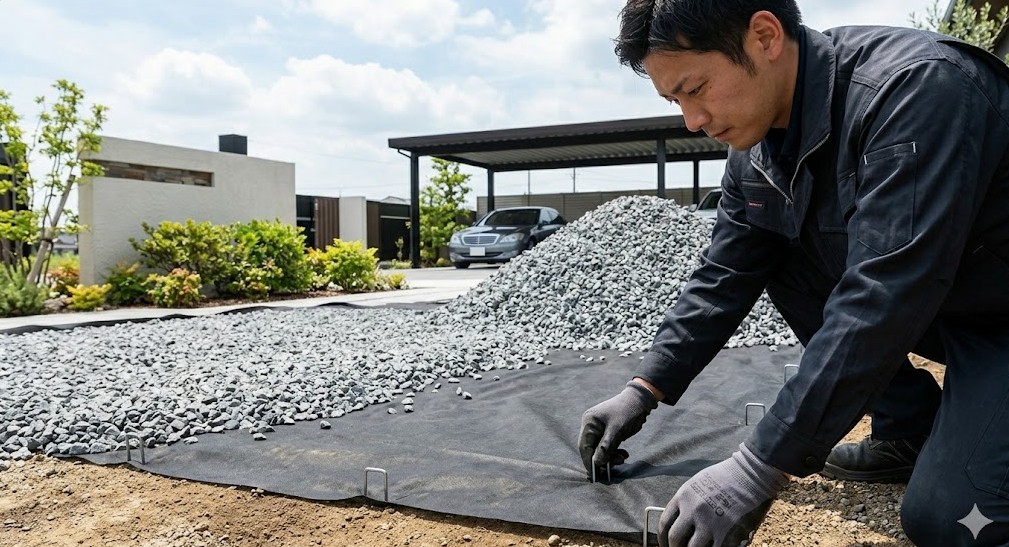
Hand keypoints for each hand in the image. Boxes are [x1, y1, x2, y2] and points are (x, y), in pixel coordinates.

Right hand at [578, 381, 657, 476]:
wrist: (640, 401)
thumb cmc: (627, 412)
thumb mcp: (617, 430)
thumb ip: (605, 447)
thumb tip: (596, 463)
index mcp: (589, 422)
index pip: (584, 446)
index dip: (589, 461)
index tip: (595, 475)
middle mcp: (591, 425)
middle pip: (591, 448)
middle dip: (601, 460)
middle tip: (613, 468)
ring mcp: (599, 428)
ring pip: (600, 449)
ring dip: (610, 456)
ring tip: (622, 458)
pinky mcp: (607, 431)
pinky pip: (607, 446)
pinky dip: (614, 452)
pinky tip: (623, 454)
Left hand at [658, 443, 787, 546]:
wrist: (751, 475)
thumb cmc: (726, 476)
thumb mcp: (698, 483)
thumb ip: (687, 502)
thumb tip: (681, 520)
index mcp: (684, 497)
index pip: (665, 523)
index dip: (663, 538)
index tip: (666, 544)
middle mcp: (693, 511)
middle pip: (675, 538)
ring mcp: (710, 523)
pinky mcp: (727, 534)